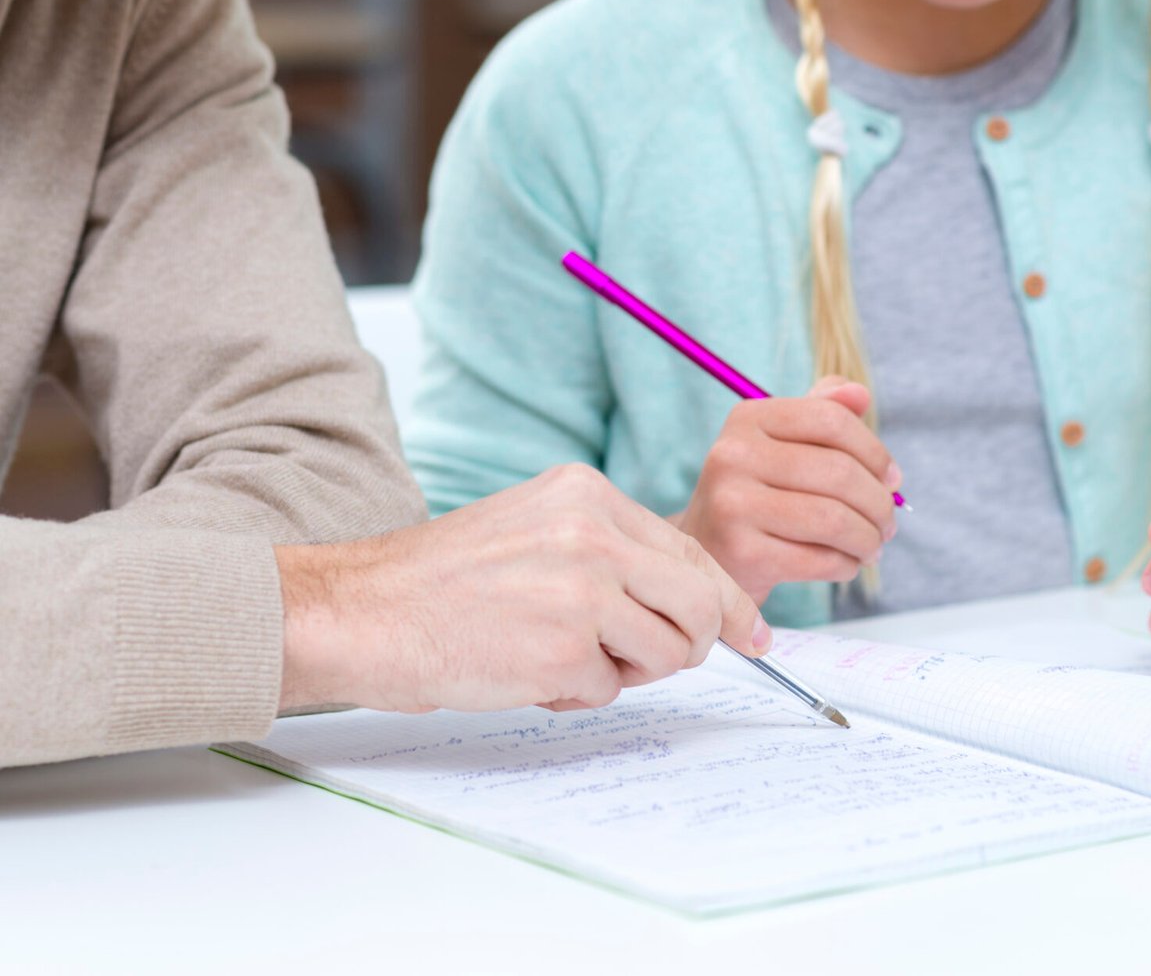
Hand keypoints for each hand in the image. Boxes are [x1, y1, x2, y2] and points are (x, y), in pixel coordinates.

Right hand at [277, 463, 767, 713]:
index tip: (753, 634)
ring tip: (556, 652)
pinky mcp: (564, 646)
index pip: (692, 550)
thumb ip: (611, 551)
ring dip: (623, 669)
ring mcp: (583, 589)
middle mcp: (594, 531)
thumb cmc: (442, 580)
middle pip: (698, 603)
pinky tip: (522, 668)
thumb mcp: (536, 528)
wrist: (363, 610)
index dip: (727, 602)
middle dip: (684, 644)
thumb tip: (693, 599)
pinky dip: (572, 691)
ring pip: (666, 650)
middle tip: (642, 659)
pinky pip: (609, 688)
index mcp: (588, 493)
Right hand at [675, 376, 901, 602]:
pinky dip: (845, 564)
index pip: (831, 420)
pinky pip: (819, 559)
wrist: (707, 556)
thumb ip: (821, 413)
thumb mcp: (781, 445)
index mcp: (748, 418)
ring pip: (834, 519)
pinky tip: (846, 564)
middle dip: (879, 503)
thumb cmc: (758, 496)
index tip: (892, 479)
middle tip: (888, 524)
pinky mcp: (741, 552)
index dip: (875, 452)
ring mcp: (733, 504)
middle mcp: (733, 454)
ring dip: (868, 538)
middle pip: (839, 472)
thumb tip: (860, 393)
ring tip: (872, 547)